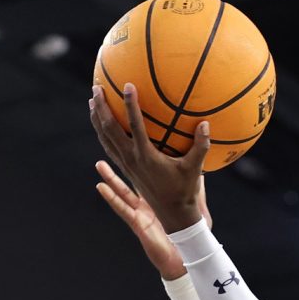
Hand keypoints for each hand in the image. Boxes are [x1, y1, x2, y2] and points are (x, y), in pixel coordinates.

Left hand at [90, 83, 208, 235]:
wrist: (173, 215)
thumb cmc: (185, 191)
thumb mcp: (195, 169)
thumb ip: (201, 146)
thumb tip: (206, 123)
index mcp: (147, 156)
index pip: (135, 125)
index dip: (130, 104)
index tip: (127, 85)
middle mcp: (132, 159)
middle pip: (110, 129)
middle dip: (102, 108)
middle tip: (97, 88)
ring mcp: (126, 164)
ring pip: (105, 138)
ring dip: (97, 119)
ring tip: (92, 100)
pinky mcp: (126, 169)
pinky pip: (109, 147)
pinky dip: (102, 133)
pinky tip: (101, 124)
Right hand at [94, 159, 208, 280]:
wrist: (188, 256)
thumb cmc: (194, 234)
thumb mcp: (198, 207)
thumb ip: (199, 190)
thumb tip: (203, 172)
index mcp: (160, 196)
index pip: (149, 175)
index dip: (141, 161)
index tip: (136, 145)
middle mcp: (147, 202)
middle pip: (131, 179)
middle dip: (122, 165)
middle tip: (114, 152)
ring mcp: (141, 213)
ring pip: (122, 192)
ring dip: (110, 179)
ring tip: (99, 163)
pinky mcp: (138, 224)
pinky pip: (122, 209)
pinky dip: (111, 198)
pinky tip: (100, 187)